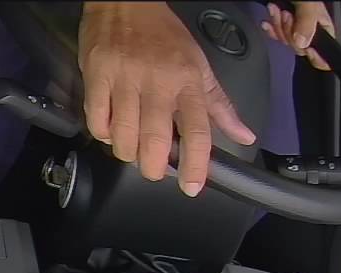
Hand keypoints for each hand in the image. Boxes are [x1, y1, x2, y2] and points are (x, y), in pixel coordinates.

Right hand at [78, 1, 256, 196]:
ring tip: (131, 149)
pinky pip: (96, 121)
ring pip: (123, 136)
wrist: (127, 1)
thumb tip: (243, 135)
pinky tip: (110, 131)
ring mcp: (125, 79)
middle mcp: (158, 81)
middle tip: (155, 170)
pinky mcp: (97, 76)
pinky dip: (103, 134)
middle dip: (154, 168)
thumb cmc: (163, 34)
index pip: (197, 131)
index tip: (193, 187)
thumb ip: (220, 105)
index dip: (196, 165)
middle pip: (155, 141)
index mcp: (187, 80)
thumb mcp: (199, 66)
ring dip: (126, 153)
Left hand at [261, 2, 336, 70]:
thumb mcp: (307, 1)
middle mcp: (310, 25)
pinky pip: (275, 35)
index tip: (306, 50)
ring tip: (276, 10)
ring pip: (285, 41)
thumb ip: (307, 19)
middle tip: (286, 16)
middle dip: (289, 33)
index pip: (325, 48)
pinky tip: (267, 21)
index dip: (316, 54)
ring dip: (277, 26)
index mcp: (322, 21)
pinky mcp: (280, 23)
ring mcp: (294, 25)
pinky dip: (270, 28)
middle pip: (300, 46)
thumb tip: (303, 44)